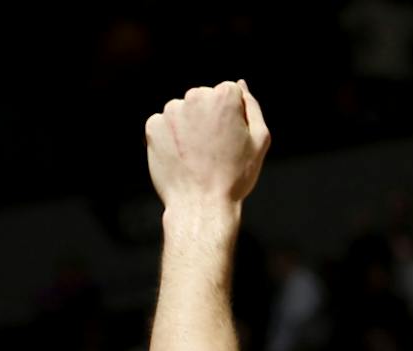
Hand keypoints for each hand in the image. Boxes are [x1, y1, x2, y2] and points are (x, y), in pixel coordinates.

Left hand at [146, 80, 271, 216]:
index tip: (231, 139)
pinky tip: (182, 157)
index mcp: (223, 96)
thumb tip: (240, 84)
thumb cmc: (235, 176)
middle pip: (204, 98)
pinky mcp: (153, 126)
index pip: (229, 93)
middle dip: (209, 118)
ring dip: (189, 127)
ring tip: (197, 156)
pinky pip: (165, 125)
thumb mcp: (259, 141)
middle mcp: (195, 96)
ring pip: (183, 112)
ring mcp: (171, 111)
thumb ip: (252, 107)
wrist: (201, 205)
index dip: (233, 116)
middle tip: (214, 150)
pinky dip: (172, 138)